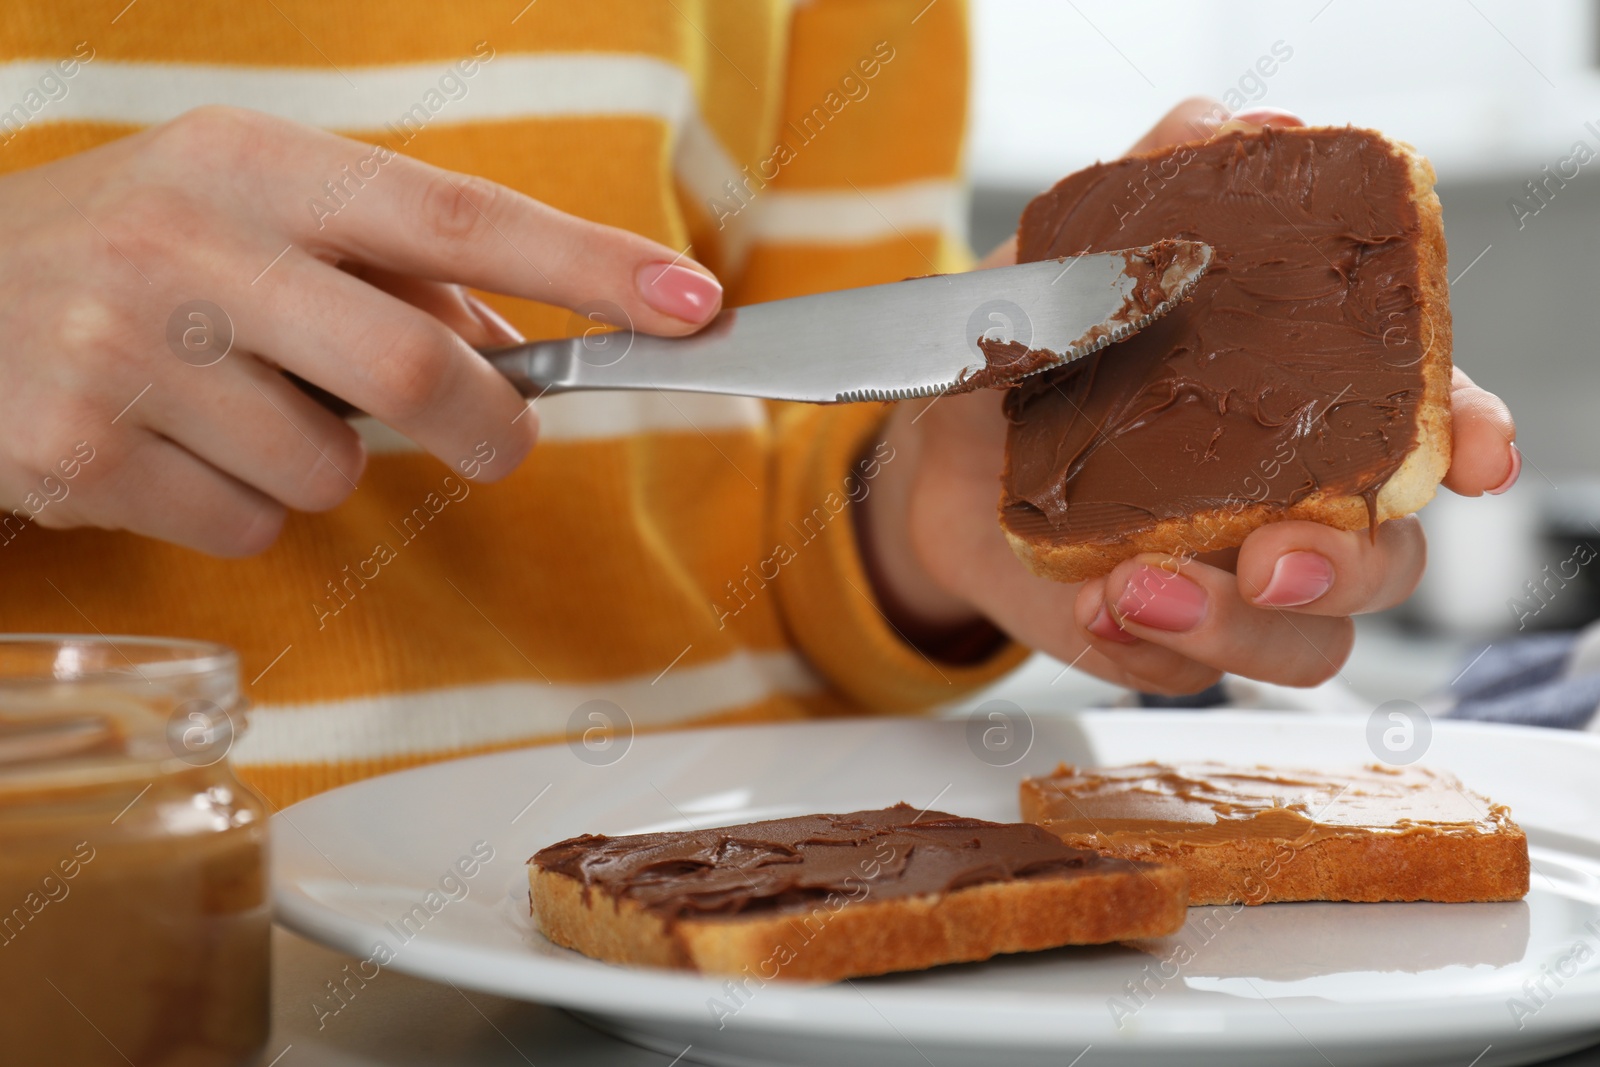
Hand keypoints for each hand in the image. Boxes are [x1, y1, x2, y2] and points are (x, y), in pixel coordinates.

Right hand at [0, 106, 721, 555]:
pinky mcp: (82, 457)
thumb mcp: (251, 214)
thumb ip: (390, 271)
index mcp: (252, 163)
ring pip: (330, 470)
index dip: (587, 265)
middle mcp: (187, 246)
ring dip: (323, 464)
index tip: (691, 302)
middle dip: (487, 425)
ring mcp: (127, 355)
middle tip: (499, 437)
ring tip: (238, 411)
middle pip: (416, 368)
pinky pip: (251, 528)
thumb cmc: (133, 252)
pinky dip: (248, 510)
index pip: (457, 213)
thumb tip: (522, 350)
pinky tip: (176, 452)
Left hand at [857, 98, 1516, 693]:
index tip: (1475, 456)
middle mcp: (1288, 501)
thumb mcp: (1074, 257)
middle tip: (1271, 559)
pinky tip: (1089, 605)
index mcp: (1305, 405)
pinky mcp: (1156, 639)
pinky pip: (1181, 677)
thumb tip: (1230, 130)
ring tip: (1138, 589)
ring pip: (1305, 647)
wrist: (939, 446)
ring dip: (1235, 630)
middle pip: (1386, 562)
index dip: (1465, 437)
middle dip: (1344, 568)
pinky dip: (1142, 651)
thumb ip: (1155, 187)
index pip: (1420, 424)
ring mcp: (1228, 582)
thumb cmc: (1038, 347)